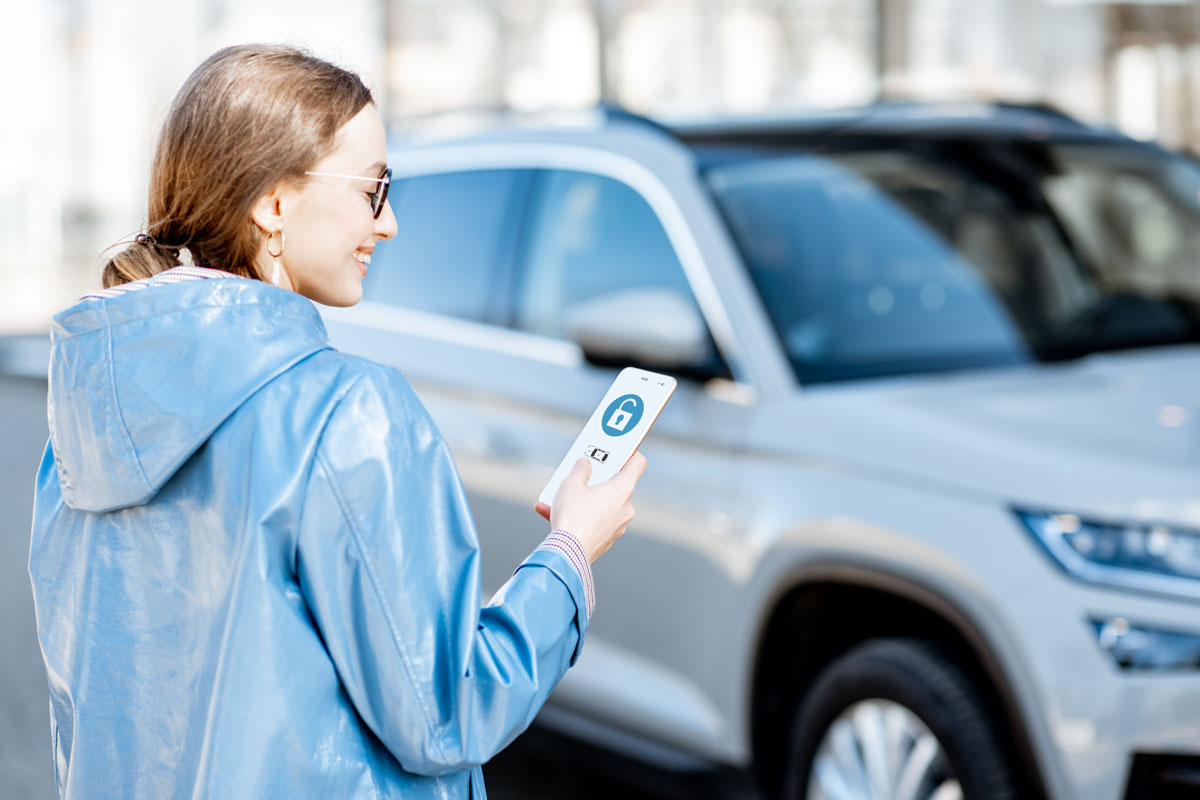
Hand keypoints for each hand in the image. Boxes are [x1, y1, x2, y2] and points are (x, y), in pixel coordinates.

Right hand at [532, 452, 647, 562]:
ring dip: (581, 500)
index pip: (637, 464)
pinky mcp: (605, 540)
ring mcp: (616, 526)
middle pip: (614, 486)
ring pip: (600, 506)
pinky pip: (592, 522)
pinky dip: (577, 517)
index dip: (630, 453)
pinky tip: (551, 513)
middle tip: (581, 472)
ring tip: (556, 497)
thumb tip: (584, 464)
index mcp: (622, 490)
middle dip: (596, 479)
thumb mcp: (571, 484)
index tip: (621, 449)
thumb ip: (580, 470)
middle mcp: (625, 508)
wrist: (567, 553)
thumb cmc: (573, 516)